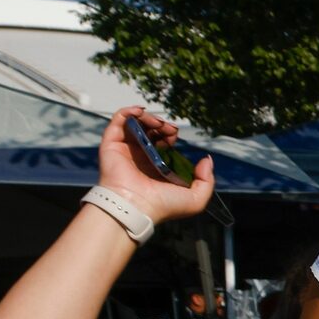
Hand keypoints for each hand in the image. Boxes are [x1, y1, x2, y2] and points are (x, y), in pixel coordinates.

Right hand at [97, 108, 215, 225]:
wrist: (137, 207)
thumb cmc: (163, 205)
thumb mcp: (196, 198)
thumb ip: (206, 180)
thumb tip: (206, 160)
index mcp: (157, 165)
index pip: (162, 141)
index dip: (169, 133)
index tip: (174, 133)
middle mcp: (141, 156)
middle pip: (149, 130)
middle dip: (160, 124)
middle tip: (168, 128)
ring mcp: (125, 150)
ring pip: (135, 124)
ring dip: (147, 117)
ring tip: (157, 122)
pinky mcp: (111, 144)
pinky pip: (118, 122)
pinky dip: (127, 112)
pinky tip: (139, 112)